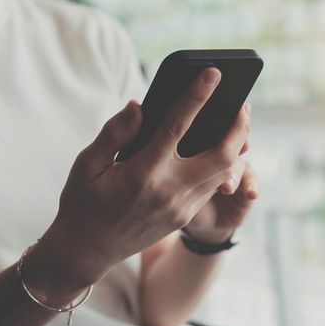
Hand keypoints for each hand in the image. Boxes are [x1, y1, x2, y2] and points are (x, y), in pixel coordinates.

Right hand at [28, 68, 247, 289]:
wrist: (87, 252)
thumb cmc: (82, 203)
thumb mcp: (87, 164)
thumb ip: (114, 133)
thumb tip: (140, 105)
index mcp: (142, 173)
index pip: (177, 126)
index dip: (197, 96)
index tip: (213, 74)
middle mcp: (168, 191)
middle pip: (221, 154)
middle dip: (238, 126)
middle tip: (242, 103)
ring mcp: (180, 207)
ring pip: (223, 173)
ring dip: (236, 146)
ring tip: (238, 122)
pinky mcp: (184, 217)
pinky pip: (212, 186)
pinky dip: (222, 165)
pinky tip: (222, 148)